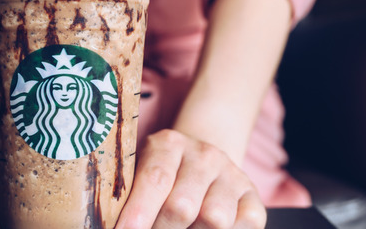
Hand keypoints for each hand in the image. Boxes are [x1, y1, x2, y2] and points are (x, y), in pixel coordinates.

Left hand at [117, 129, 266, 228]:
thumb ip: (127, 196)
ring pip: (214, 219)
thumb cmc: (161, 176)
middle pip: (182, 206)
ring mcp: (231, 175)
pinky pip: (246, 225)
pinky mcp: (254, 198)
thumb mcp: (139, 173)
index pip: (154, 180)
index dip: (137, 214)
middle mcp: (204, 155)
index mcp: (168, 144)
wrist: (203, 161)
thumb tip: (111, 224)